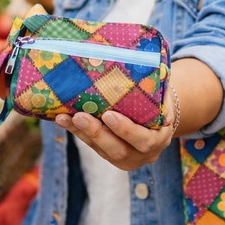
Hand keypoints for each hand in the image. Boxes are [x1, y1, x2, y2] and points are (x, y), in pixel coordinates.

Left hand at [54, 89, 176, 170]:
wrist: (159, 117)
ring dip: (81, 133)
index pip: (144, 140)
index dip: (126, 130)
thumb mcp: (162, 96)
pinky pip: (92, 146)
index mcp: (160, 139)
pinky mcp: (109, 155)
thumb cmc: (160, 101)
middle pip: (118, 151)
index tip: (109, 115)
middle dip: (97, 133)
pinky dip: (77, 132)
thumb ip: (154, 89)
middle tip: (79, 116)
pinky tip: (62, 119)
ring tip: (63, 118)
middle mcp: (144, 155)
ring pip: (101, 150)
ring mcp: (126, 158)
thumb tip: (141, 66)